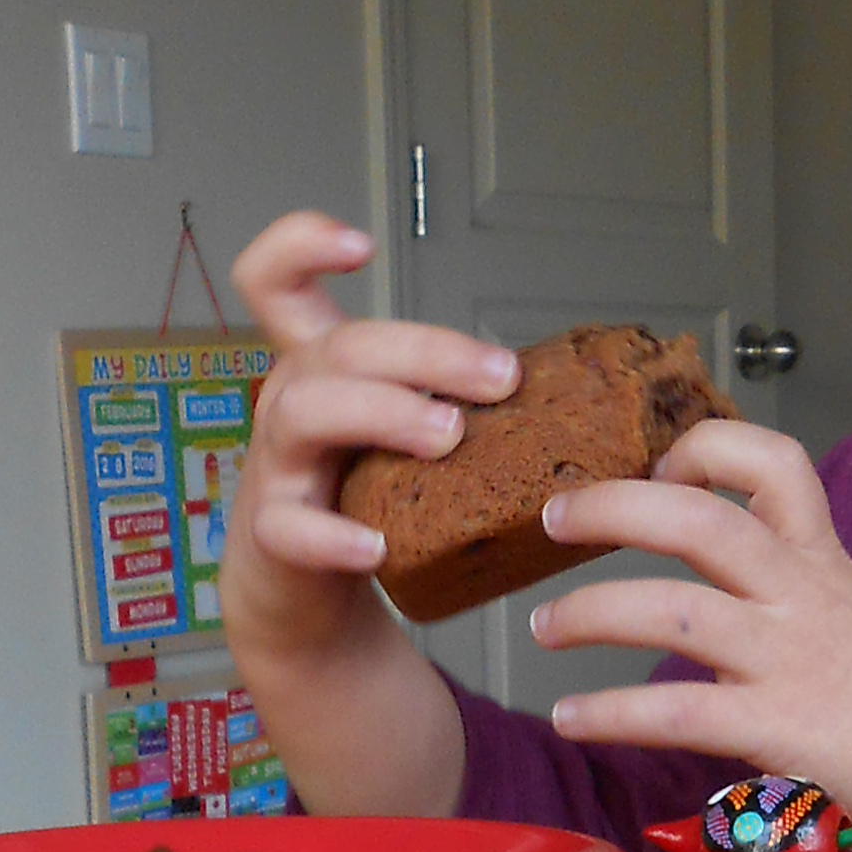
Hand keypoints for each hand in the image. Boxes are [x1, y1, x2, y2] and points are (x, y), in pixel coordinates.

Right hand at [218, 212, 516, 674]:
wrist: (307, 605)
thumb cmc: (363, 504)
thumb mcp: (397, 437)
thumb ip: (458, 402)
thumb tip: (577, 393)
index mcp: (321, 371)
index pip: (275, 283)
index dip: (302, 246)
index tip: (360, 245)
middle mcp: (290, 404)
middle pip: (335, 346)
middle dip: (424, 351)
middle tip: (500, 380)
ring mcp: (276, 468)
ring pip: (304, 413)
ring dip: (384, 412)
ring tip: (448, 437)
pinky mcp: (273, 536)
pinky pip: (290, 527)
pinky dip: (335, 535)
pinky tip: (377, 547)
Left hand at [528, 421, 851, 832]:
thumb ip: (788, 599)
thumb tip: (712, 607)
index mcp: (823, 560)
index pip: (771, 461)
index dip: (703, 447)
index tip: (659, 468)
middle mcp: (802, 594)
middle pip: (697, 518)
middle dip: (611, 506)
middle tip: (553, 515)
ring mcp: (790, 659)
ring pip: (671, 610)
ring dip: (590, 611)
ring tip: (541, 626)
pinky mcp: (782, 727)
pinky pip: (675, 711)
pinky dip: (609, 712)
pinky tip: (571, 718)